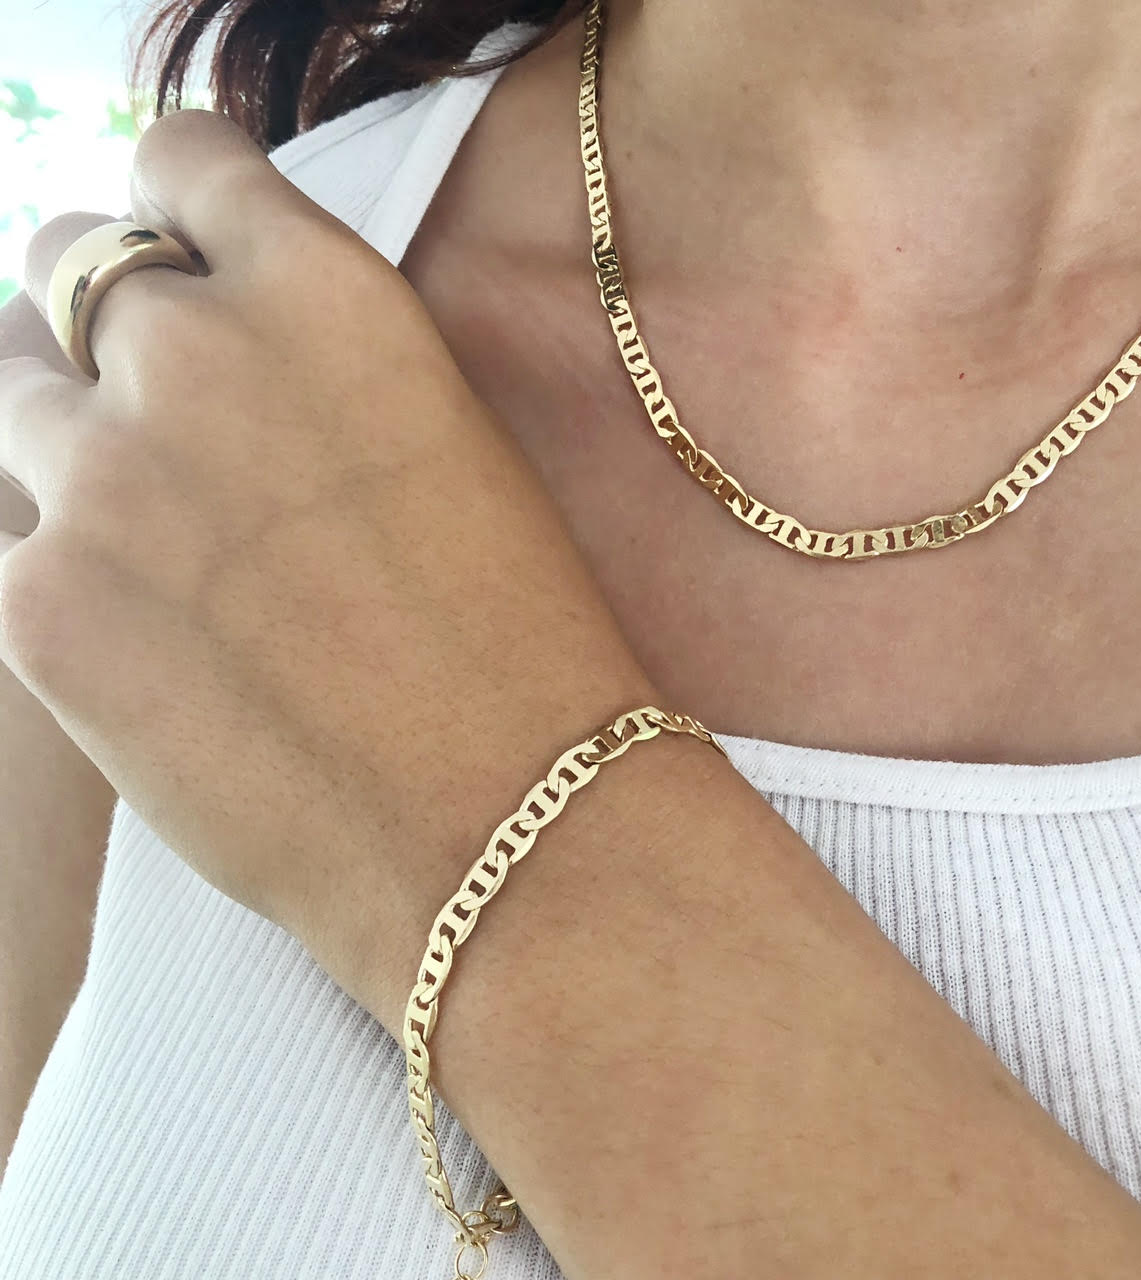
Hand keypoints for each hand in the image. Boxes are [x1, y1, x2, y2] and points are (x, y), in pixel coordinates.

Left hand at [0, 110, 653, 954]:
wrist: (508, 821)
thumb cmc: (525, 645)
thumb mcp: (448, 448)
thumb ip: (326, 370)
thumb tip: (235, 357)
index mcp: (330, 298)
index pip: (187, 163)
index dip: (180, 203)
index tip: (183, 243)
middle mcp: (196, 357)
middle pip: (70, 264)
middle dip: (106, 315)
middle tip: (159, 398)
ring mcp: (100, 482)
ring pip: (16, 394)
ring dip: (69, 431)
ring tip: (145, 515)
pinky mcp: (39, 612)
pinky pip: (11, 539)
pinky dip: (63, 562)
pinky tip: (149, 626)